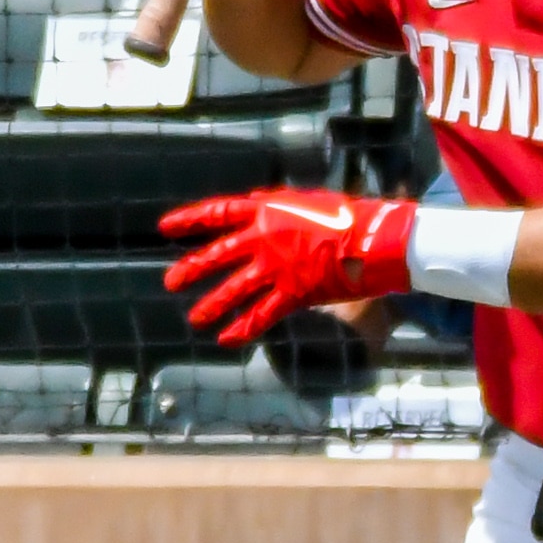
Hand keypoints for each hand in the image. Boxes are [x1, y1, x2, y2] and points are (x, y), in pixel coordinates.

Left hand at [160, 189, 418, 348]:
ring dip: (211, 305)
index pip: (218, 213)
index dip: (190, 219)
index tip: (165, 227)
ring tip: (195, 318)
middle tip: (170, 282)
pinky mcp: (292, 292)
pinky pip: (261, 314)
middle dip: (191, 269)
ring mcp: (275, 267)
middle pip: (216, 255)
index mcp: (267, 211)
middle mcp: (264, 238)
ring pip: (232, 290)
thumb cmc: (348, 216)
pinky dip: (243, 328)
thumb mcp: (306, 202)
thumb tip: (255, 204)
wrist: (377, 238)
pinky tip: (227, 339)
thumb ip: (276, 207)